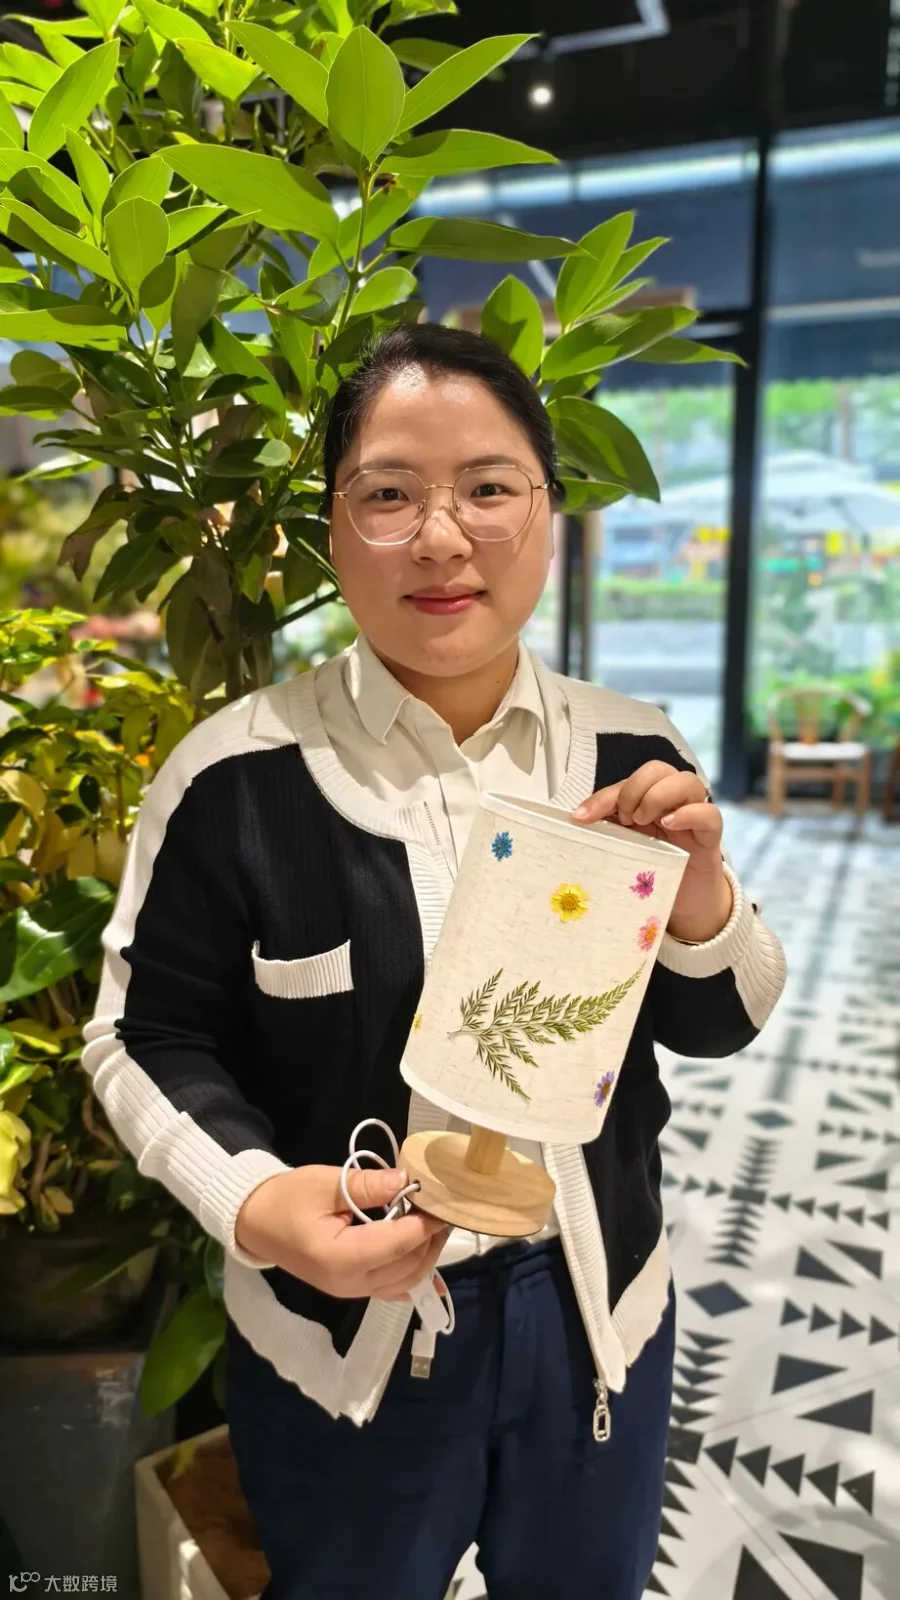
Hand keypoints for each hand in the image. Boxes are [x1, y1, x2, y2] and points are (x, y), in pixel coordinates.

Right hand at [235, 1165, 450, 1301]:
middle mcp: (349, 1284)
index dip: (425, 1224)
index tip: (442, 1202)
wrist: (256, 1221)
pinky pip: (392, 1288)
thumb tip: (407, 1181)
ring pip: (405, 1282)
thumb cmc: (287, 1199)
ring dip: (426, 1255)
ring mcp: (351, 1292)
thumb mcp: (326, 1183)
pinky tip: (426, 1255)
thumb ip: (368, 1186)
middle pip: (407, 1267)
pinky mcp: (351, 1289)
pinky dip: (414, 1273)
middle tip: (442, 1208)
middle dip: (430, 1239)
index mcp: (340, 1258)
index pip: (397, 1244)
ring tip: (435, 1224)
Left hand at [573, 761, 732, 942]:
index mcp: (648, 800)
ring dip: (658, 796)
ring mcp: (694, 815)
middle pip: (657, 769)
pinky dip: (689, 813)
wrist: (686, 901)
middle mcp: (672, 800)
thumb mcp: (625, 848)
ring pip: (686, 780)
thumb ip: (609, 830)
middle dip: (633, 789)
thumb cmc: (653, 870)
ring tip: (643, 822)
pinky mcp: (711, 836)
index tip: (581, 817)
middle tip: (625, 819)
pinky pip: (709, 813)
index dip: (603, 796)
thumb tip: (575, 821)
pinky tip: (670, 824)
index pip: (626, 781)